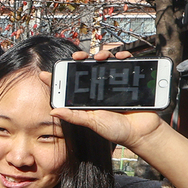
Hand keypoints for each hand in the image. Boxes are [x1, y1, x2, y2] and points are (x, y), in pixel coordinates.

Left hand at [47, 47, 164, 153]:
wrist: (141, 132)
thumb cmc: (116, 130)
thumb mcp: (92, 123)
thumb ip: (74, 116)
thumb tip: (53, 112)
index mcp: (87, 100)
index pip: (70, 87)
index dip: (59, 78)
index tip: (45, 72)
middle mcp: (99, 90)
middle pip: (87, 69)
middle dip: (81, 59)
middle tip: (77, 57)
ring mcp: (114, 84)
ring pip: (105, 63)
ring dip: (102, 55)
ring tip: (99, 57)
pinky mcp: (129, 81)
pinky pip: (126, 64)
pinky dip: (124, 57)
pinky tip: (121, 57)